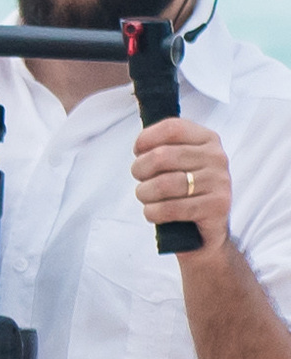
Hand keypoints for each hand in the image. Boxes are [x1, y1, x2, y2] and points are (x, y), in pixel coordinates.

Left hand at [136, 117, 232, 256]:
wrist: (206, 230)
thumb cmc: (184, 191)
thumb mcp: (177, 162)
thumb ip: (161, 147)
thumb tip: (139, 147)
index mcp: (207, 139)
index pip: (172, 128)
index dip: (145, 138)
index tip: (137, 152)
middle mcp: (217, 157)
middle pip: (162, 156)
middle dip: (140, 169)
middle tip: (140, 179)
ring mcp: (220, 182)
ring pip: (164, 184)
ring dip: (144, 193)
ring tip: (146, 197)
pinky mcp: (217, 207)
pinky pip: (171, 208)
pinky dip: (153, 212)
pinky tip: (153, 213)